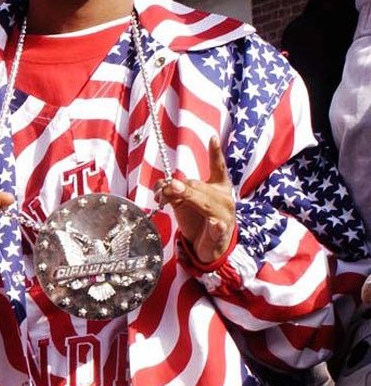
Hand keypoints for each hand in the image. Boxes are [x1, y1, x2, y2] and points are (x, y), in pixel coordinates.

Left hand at [155, 137, 235, 265]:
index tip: (212, 137)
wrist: (209, 248)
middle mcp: (224, 197)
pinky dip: (214, 223)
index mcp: (219, 187)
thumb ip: (173, 191)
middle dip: (179, 186)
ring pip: (203, 201)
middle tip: (164, 188)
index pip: (218, 167)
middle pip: (199, 185)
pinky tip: (214, 223)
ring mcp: (224, 213)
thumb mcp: (183, 202)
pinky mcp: (221, 230)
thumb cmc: (197, 220)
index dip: (216, 153)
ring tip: (174, 190)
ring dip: (189, 196)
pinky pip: (216, 224)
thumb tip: (161, 184)